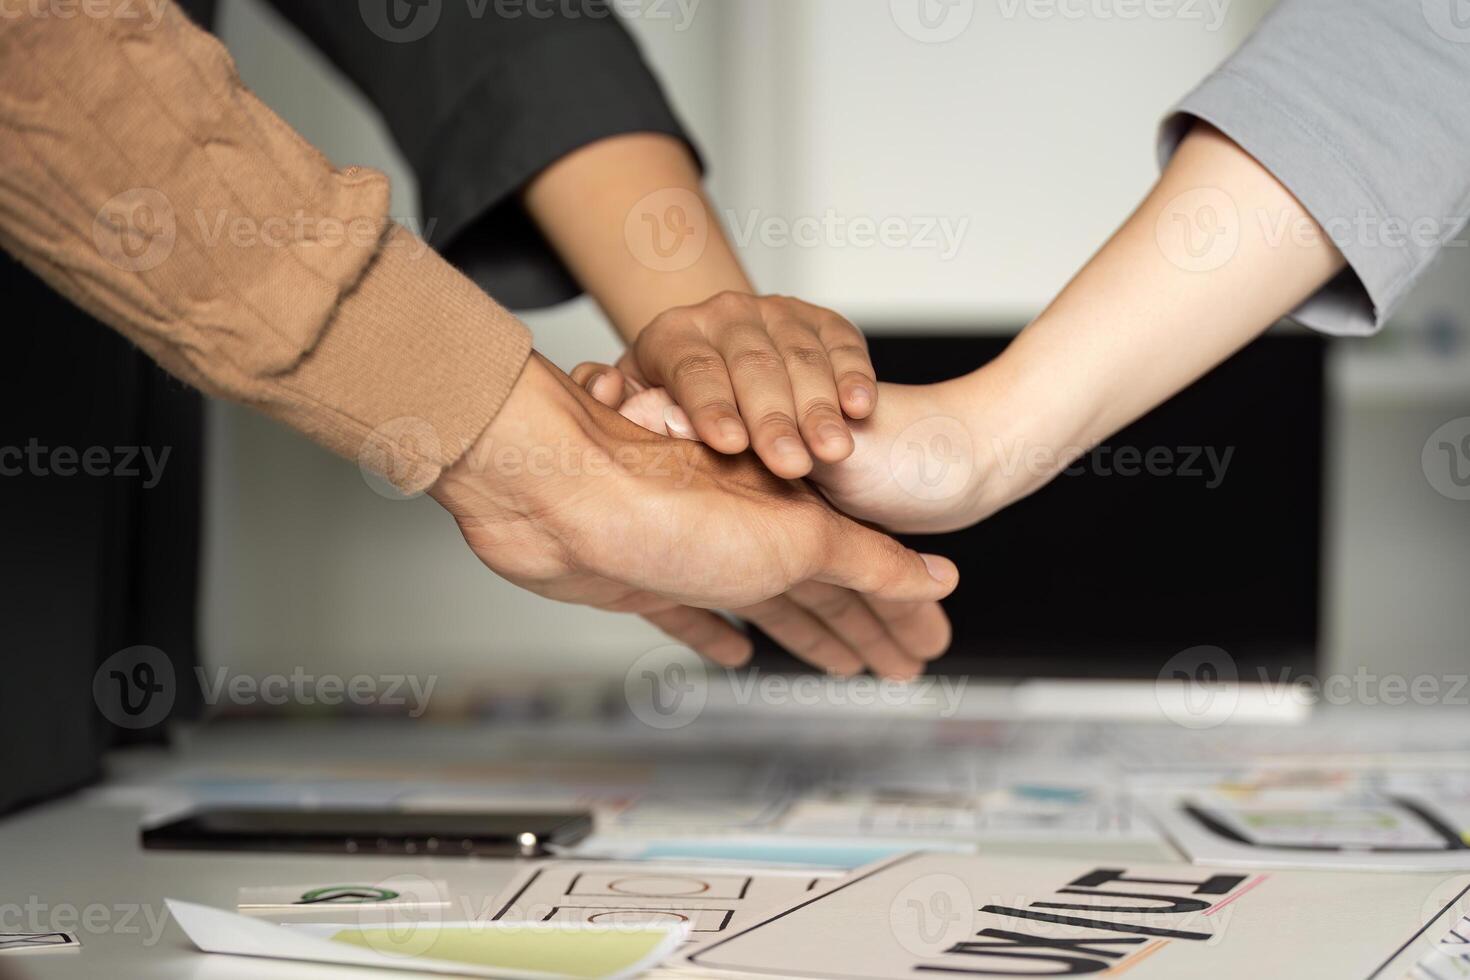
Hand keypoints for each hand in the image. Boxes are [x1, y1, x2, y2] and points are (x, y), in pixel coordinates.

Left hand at [430, 354, 958, 675]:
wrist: (547, 486)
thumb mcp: (793, 535)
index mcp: (793, 515)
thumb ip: (866, 558)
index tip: (931, 643)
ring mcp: (695, 554)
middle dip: (866, 629)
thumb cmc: (659, 494)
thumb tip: (937, 578)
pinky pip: (692, 615)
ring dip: (806, 635)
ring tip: (843, 667)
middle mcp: (748, 529)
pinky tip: (737, 654)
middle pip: (824, 591)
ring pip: (766, 605)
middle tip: (901, 667)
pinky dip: (717, 635)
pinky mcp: (641, 578)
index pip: (867, 572)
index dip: (903, 609)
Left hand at [625, 292, 878, 478]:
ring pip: (800, 357)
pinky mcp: (820, 320)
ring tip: (834, 449)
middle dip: (774, 419)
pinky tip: (861, 407)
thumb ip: (625, 405)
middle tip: (791, 464)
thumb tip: (607, 390)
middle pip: (752, 366)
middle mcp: (724, 314)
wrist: (716, 363)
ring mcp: (776, 313)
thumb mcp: (637, 406)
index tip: (730, 445)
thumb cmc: (675, 405)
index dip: (711, 407)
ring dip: (820, 406)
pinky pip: (841, 342)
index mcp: (672, 335)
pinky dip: (854, 374)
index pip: (693, 369)